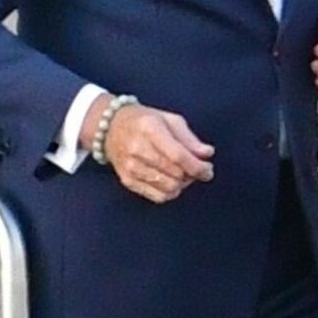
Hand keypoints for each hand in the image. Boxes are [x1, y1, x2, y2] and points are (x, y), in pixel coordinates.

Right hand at [87, 100, 214, 202]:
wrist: (110, 127)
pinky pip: (158, 197)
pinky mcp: (128, 180)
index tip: (208, 170)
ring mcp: (131, 167)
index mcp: (150, 128)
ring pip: (169, 188)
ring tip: (183, 173)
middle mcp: (137, 149)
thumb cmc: (144, 121)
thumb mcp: (169, 120)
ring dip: (182, 184)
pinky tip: (171, 181)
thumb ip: (190, 139)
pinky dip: (171, 192)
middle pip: (175, 173)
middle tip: (196, 168)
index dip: (197, 166)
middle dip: (192, 175)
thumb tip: (207, 153)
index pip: (177, 155)